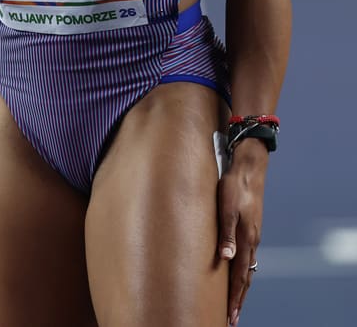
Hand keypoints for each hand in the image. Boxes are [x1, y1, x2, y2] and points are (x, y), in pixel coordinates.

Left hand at [217, 140, 267, 326]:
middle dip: (239, 298)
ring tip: (236, 301)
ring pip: (249, 267)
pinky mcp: (251, 227)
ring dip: (242, 286)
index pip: (240, 275)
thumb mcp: (226, 208)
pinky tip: (239, 271)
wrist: (249, 167)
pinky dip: (244, 270)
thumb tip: (226, 258)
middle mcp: (252, 240)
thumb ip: (226, 233)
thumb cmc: (234, 186)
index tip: (230, 315)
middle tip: (232, 318)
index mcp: (246, 238)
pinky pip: (248, 256)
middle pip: (246, 276)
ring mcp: (253, 234)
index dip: (234, 297)